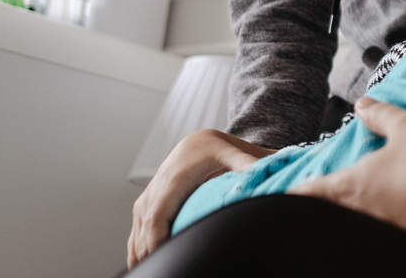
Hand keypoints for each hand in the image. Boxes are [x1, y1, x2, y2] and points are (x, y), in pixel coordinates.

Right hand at [126, 129, 274, 267]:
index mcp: (173, 182)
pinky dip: (138, 253)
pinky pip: (136, 235)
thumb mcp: (233, 153)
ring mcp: (147, 200)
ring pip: (137, 237)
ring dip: (143, 258)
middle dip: (152, 257)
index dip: (157, 241)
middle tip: (165, 274)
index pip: (157, 217)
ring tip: (155, 276)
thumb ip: (249, 163)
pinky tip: (146, 269)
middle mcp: (155, 192)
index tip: (167, 259)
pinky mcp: (145, 207)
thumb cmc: (217, 149)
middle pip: (144, 233)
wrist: (197, 142)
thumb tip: (270, 169)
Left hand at [287, 97, 405, 239]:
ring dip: (344, 215)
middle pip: (326, 214)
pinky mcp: (401, 241)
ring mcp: (379, 230)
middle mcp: (360, 212)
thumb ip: (379, 115)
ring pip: (350, 224)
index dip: (296, 194)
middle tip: (313, 202)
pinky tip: (379, 219)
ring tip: (346, 208)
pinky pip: (374, 234)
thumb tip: (361, 104)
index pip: (311, 193)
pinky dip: (370, 226)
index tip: (285, 195)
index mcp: (353, 185)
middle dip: (319, 206)